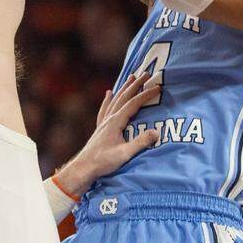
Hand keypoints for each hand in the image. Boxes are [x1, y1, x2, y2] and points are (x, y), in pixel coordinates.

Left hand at [53, 71, 160, 195]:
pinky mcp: (100, 128)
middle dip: (136, 85)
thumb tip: (157, 132)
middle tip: (146, 73)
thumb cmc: (103, 162)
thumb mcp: (125, 154)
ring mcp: (104, 123)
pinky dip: (108, 99)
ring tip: (131, 77)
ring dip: (124, 88)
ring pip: (115, 100)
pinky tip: (108, 93)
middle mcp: (109, 118)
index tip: (158, 87)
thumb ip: (141, 142)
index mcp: (115, 122)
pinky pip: (105, 108)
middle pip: (124, 97)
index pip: (134, 103)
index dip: (146, 95)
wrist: (84, 168)